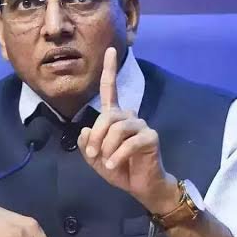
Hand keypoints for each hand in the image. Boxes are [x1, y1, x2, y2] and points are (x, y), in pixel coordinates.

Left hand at [77, 47, 179, 213]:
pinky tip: (113, 166)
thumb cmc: (119, 169)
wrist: (142, 187)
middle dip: (97, 135)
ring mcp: (141, 125)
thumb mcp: (96, 159)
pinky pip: (129, 142)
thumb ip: (87, 145)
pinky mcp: (151, 137)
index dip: (109, 69)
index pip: (110, 89)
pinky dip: (117, 155)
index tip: (110, 49)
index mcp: (115, 117)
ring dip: (107, 147)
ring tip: (106, 162)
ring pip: (117, 128)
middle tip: (93, 154)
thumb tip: (86, 130)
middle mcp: (129, 116)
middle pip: (108, 115)